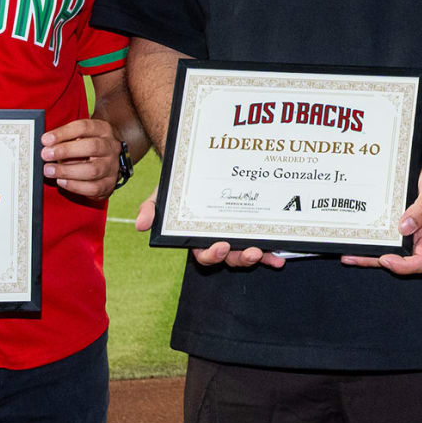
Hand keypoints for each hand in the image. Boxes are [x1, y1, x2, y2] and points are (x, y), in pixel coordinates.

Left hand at [42, 118, 120, 200]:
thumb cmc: (86, 146)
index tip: (45, 139)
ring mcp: (112, 167)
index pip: (84, 127)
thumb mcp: (78, 136)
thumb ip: (64, 139)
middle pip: (92, 147)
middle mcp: (111, 147)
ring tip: (49, 170)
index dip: (63, 133)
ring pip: (92, 170)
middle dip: (66, 151)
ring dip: (67, 171)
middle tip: (46, 154)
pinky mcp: (109, 184)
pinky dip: (74, 186)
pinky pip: (93, 188)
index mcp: (103, 130)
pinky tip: (61, 181)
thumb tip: (46, 146)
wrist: (106, 160)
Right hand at [133, 193, 284, 268]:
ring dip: (258, 256)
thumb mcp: (163, 195)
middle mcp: (219, 240)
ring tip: (265, 253)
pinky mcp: (253, 228)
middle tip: (250, 252)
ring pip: (247, 253)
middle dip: (239, 258)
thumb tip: (140, 225)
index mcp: (197, 238)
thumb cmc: (180, 186)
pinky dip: (272, 251)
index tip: (220, 246)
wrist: (200, 164)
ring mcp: (237, 235)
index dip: (212, 255)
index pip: (203, 254)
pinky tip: (281, 255)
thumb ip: (152, 209)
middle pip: (229, 257)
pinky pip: (264, 242)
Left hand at [342, 155, 421, 274]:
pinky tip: (363, 237)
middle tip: (353, 256)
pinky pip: (393, 238)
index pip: (420, 262)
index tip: (385, 258)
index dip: (402, 266)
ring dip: (373, 254)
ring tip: (350, 253)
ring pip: (395, 251)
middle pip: (402, 261)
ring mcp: (417, 233)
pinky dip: (378, 240)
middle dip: (376, 261)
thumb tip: (405, 227)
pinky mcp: (410, 226)